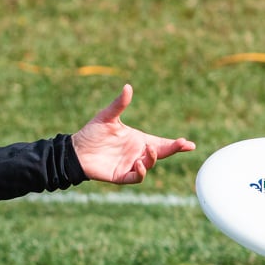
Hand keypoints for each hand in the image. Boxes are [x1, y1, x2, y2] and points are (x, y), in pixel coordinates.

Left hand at [71, 85, 194, 184]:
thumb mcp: (107, 117)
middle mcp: (137, 153)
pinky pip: (135, 177)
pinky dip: (140, 172)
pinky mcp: (120, 176)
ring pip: (149, 165)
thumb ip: (119, 104)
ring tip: (149, 149)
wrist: (75, 150)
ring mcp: (130, 165)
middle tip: (181, 144)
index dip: (176, 145)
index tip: (190, 144)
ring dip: (152, 158)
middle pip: (161, 153)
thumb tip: (128, 86)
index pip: (162, 143)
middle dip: (172, 149)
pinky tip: (139, 164)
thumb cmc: (92, 133)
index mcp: (138, 140)